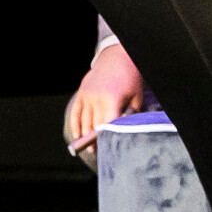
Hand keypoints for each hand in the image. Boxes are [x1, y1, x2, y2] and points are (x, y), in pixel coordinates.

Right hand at [63, 46, 145, 161]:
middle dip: (96, 142)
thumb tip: (121, 134)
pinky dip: (75, 125)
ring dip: (85, 136)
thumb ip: (128, 117)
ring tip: (90, 149)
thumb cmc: (130, 79)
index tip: (107, 153)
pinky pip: (75, 112)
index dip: (106, 141)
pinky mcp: (81, 92)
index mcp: (111, 100)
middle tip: (100, 154)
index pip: (106, 128)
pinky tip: (77, 135)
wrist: (117, 56)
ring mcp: (86, 95)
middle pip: (94, 127)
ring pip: (83, 121)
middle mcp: (95, 98)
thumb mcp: (135, 99)